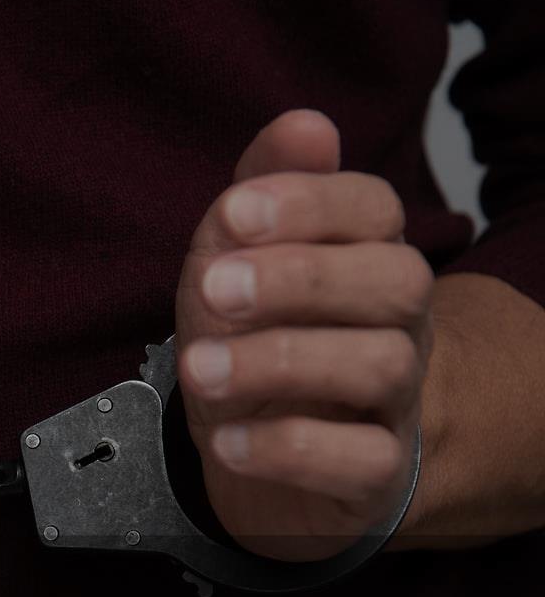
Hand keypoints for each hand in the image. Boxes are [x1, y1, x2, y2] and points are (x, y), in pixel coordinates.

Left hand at [175, 110, 433, 560]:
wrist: (266, 453)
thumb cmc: (253, 338)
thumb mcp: (234, 260)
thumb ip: (261, 192)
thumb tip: (305, 122)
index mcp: (363, 256)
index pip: (374, 208)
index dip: (310, 203)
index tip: (234, 213)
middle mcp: (394, 322)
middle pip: (396, 280)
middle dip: (302, 277)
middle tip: (214, 289)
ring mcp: (394, 400)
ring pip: (379, 366)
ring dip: (280, 361)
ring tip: (200, 367)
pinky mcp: (375, 474)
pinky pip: (361, 461)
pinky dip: (288, 449)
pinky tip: (228, 438)